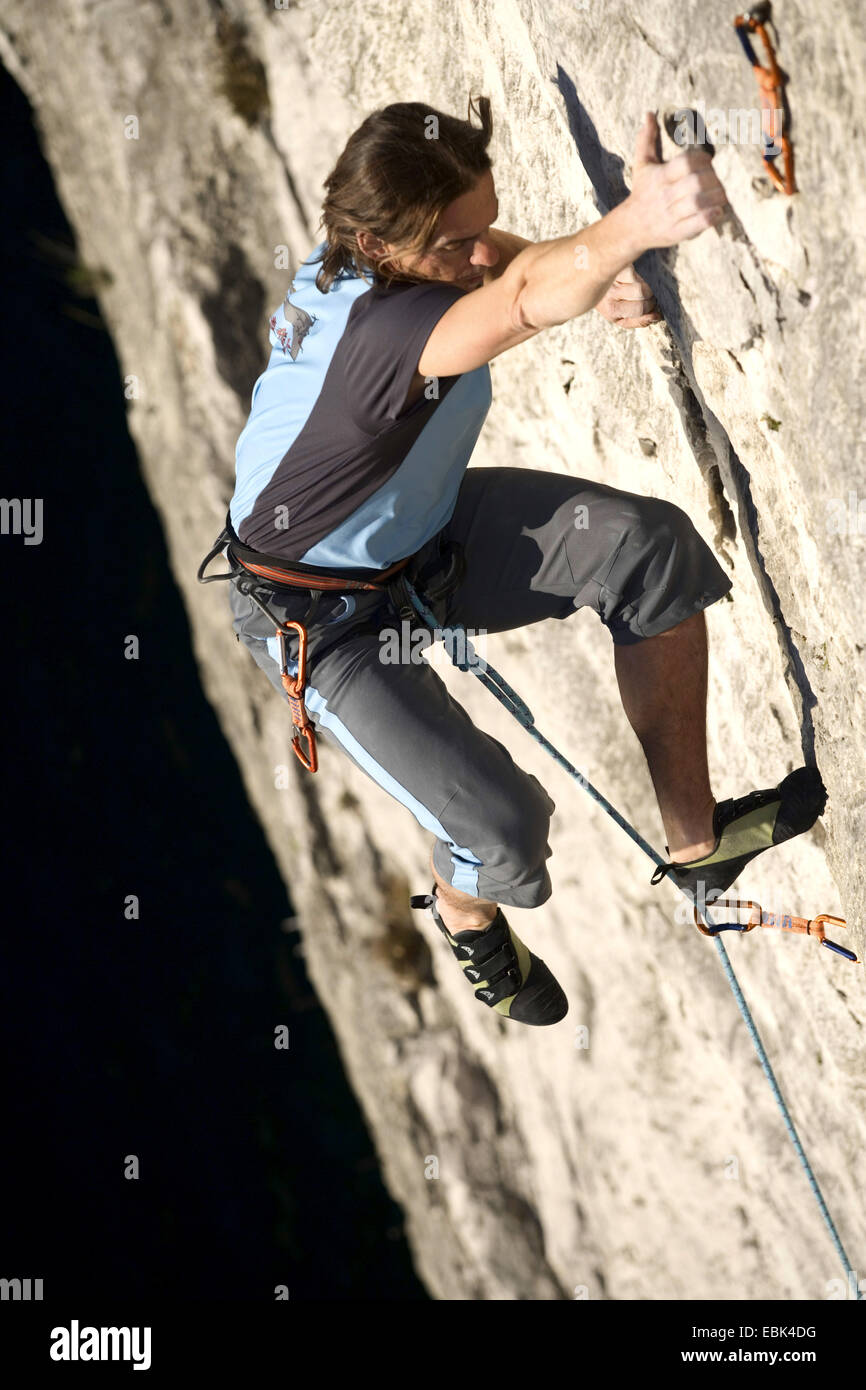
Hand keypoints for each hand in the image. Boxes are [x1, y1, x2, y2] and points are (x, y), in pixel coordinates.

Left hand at [594, 264, 661, 328]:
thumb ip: (639, 321)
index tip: (653, 309)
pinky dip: (639, 274)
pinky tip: (634, 278)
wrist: (588, 285)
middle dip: (650, 297)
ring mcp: (612, 278)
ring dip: (646, 285)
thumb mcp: (620, 318)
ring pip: (640, 281)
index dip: (651, 309)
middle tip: (649, 298)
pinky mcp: (615, 266)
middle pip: (642, 293)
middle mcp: (610, 294)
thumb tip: (657, 317)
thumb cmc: (609, 303)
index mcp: (612, 311)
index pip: (640, 309)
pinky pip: (635, 270)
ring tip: (641, 288)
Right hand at [626, 111, 727, 249]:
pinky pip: (698, 223)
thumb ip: (647, 140)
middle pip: (696, 182)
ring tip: (722, 195)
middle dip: (713, 179)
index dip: (703, 160)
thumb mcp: (642, 165)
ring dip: (716, 197)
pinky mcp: (676, 233)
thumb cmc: (642, 192)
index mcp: (660, 177)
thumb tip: (649, 114)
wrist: (630, 228)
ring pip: (699, 202)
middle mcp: (664, 196)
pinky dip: (711, 216)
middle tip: (718, 180)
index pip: (687, 162)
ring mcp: (670, 216)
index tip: (708, 163)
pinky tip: (718, 211)